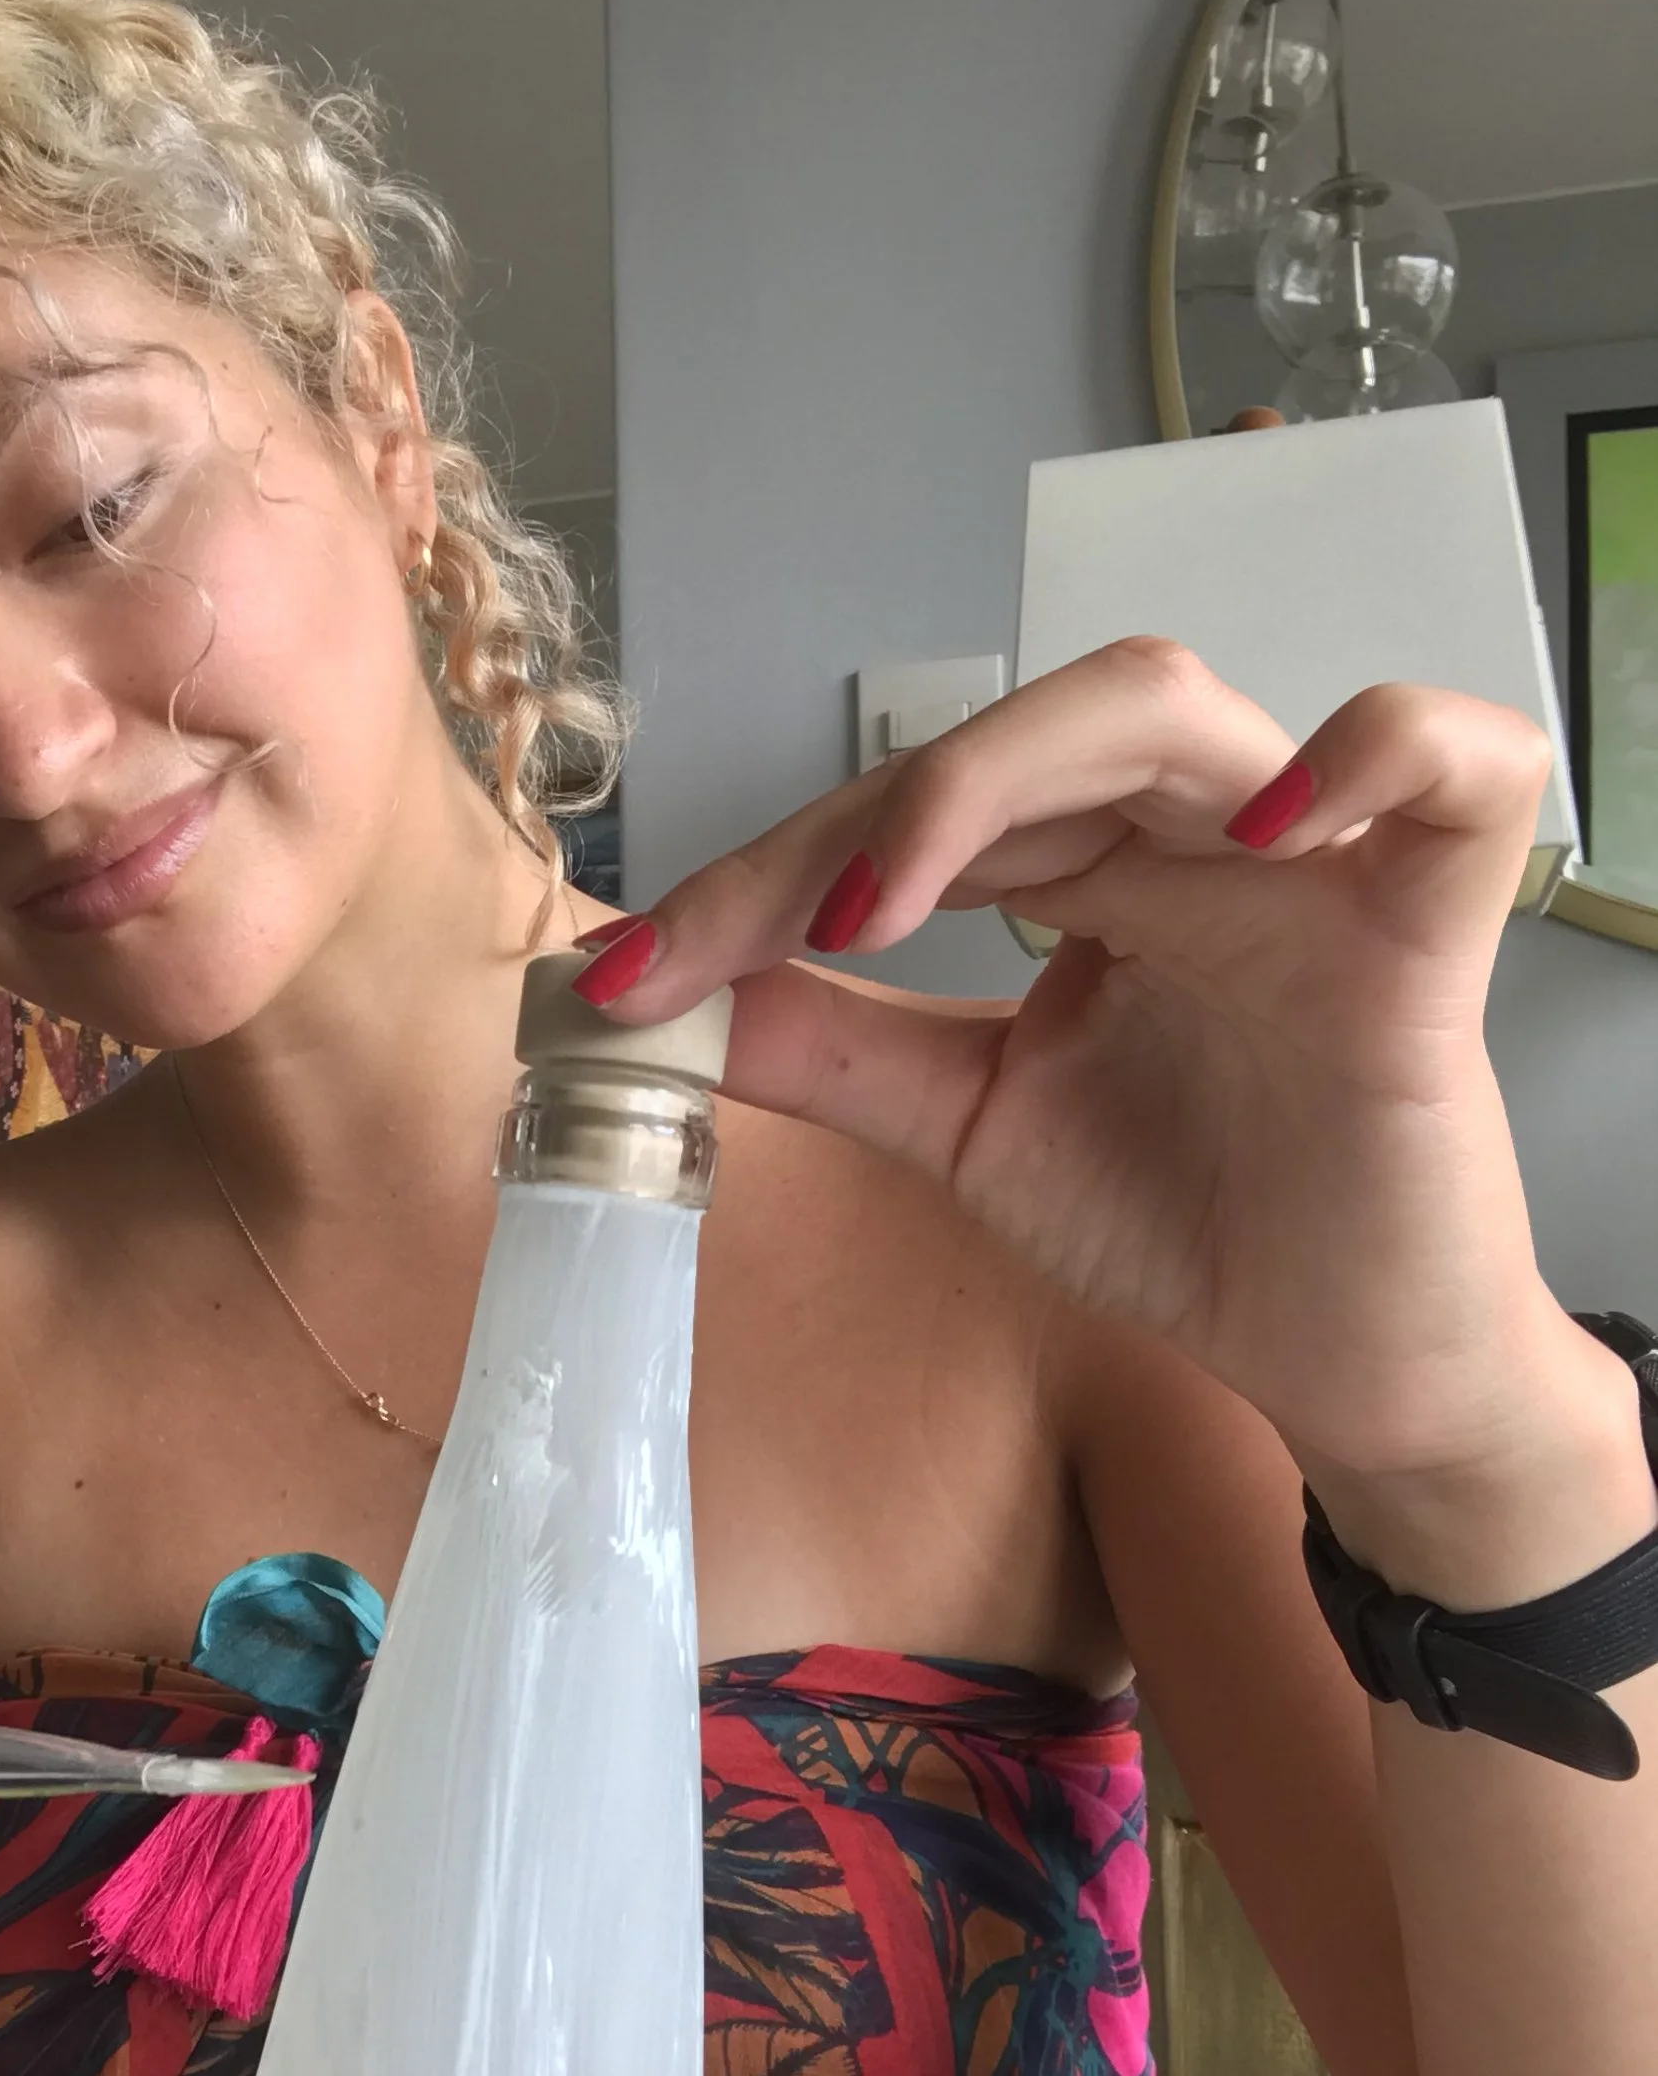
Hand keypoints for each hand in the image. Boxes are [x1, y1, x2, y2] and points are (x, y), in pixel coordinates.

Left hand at [585, 639, 1586, 1503]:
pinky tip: (1259, 827)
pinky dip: (1368, 756)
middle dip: (850, 826)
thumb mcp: (970, 1128)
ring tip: (893, 901)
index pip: (909, 815)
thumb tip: (651, 1006)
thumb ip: (829, 1055)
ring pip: (1167, 712)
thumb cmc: (1187, 1222)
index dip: (761, 879)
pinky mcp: (1429, 930)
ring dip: (1004, 776)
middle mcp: (1189, 837)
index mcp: (1090, 870)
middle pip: (1013, 741)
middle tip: (734, 943)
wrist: (1341, 1363)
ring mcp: (1313, 867)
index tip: (626, 978)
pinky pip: (1449, 770)